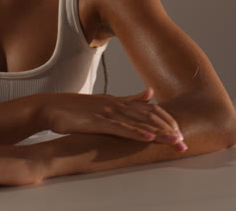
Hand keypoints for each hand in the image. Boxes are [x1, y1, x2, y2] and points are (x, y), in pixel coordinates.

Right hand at [44, 88, 186, 149]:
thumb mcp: (107, 102)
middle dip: (168, 128)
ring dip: (158, 132)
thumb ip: (129, 99)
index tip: (179, 131)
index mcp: (120, 101)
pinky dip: (136, 133)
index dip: (166, 119)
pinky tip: (148, 138)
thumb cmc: (77, 108)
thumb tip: (151, 93)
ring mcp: (108, 112)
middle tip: (183, 142)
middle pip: (149, 115)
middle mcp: (117, 104)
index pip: (150, 109)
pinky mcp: (98, 121)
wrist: (52, 107)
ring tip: (175, 141)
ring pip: (139, 122)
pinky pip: (120, 128)